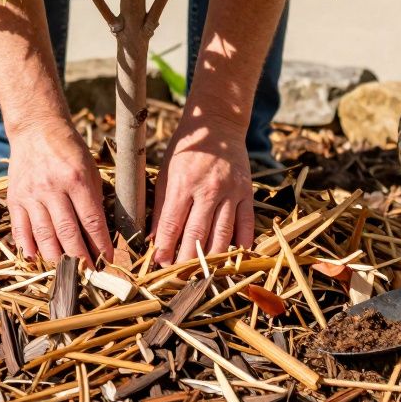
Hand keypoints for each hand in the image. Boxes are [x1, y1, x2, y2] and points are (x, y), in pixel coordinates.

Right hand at [5, 120, 113, 264]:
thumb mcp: (90, 169)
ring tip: (66, 273)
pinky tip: (36, 260)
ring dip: (56, 258)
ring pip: (44, 235)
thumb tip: (100, 233)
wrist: (36, 129)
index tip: (108, 259)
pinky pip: (21, 228)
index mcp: (76, 179)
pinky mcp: (15, 197)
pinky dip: (28, 247)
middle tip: (89, 273)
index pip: (91, 220)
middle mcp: (52, 188)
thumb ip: (94, 199)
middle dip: (80, 257)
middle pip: (67, 232)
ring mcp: (31, 194)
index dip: (101, 244)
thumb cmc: (69, 149)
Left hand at [151, 115, 254, 265]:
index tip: (159, 263)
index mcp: (183, 183)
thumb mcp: (165, 171)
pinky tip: (233, 257)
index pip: (172, 224)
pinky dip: (241, 244)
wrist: (218, 125)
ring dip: (212, 258)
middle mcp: (208, 190)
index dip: (164, 248)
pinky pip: (246, 224)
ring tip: (202, 274)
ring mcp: (230, 192)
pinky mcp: (246, 193)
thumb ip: (161, 205)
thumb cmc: (186, 148)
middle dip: (186, 260)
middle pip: (197, 235)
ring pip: (222, 235)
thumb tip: (154, 238)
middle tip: (178, 276)